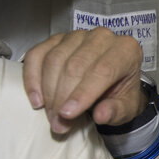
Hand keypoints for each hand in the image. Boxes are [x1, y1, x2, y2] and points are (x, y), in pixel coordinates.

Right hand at [22, 28, 144, 133]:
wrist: (112, 84)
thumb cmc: (120, 94)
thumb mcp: (126, 108)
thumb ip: (116, 111)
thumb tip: (101, 115)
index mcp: (126, 50)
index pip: (102, 70)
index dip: (82, 93)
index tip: (67, 114)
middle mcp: (102, 37)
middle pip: (75, 65)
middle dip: (62, 97)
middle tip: (57, 122)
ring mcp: (77, 35)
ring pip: (55, 59)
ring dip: (48, 91)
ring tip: (51, 115)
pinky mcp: (56, 39)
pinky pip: (37, 54)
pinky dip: (32, 77)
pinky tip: (36, 99)